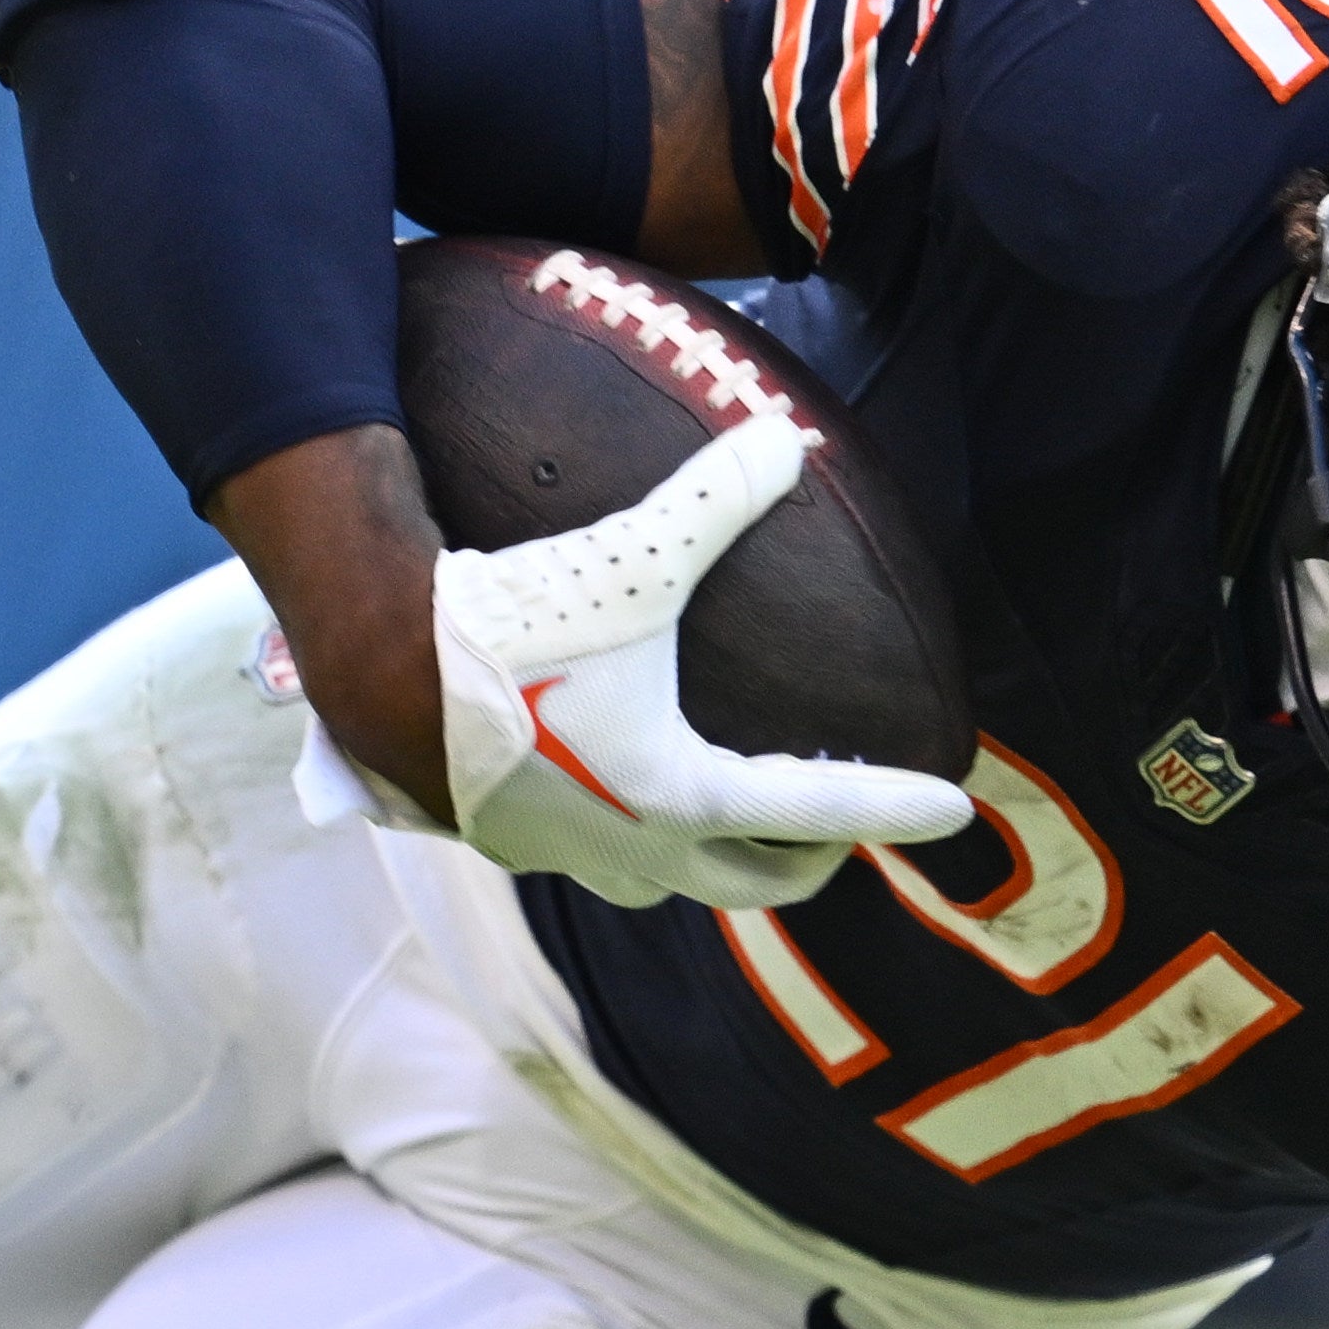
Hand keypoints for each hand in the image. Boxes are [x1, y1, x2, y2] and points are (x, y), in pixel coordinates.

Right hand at [393, 412, 971, 908]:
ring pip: (674, 885)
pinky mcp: (513, 846)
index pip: (821, 810)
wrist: (375, 668)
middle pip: (755, 883)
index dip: (894, 804)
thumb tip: (788, 442)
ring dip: (722, 862)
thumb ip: (713, 503)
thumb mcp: (628, 558)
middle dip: (811, 863)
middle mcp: (634, 850)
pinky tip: (628, 794)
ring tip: (744, 820)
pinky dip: (642, 842)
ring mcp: (570, 859)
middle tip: (845, 830)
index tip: (953, 808)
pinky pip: (603, 861)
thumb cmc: (510, 624)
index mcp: (681, 797)